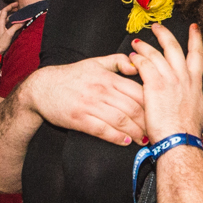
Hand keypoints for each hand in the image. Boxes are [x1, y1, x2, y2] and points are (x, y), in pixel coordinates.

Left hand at [0, 2, 22, 53]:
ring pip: (4, 18)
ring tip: (17, 14)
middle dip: (9, 9)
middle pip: (3, 12)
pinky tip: (15, 23)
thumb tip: (23, 22)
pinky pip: (6, 23)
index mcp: (0, 22)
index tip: (16, 3)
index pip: (4, 11)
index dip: (10, 6)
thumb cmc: (0, 43)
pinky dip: (10, 21)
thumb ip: (16, 26)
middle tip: (16, 7)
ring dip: (10, 15)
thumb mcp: (9, 34)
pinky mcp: (1, 31)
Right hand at [22, 54, 144, 145]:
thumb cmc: (71, 75)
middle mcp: (101, 90)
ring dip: (135, 132)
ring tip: (144, 139)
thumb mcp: (95, 62)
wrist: (42, 87)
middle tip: (156, 130)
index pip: (137, 90)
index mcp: (108, 77)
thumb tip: (137, 65)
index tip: (160, 113)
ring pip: (120, 120)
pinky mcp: (79, 119)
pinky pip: (102, 130)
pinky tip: (125, 141)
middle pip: (132, 107)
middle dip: (147, 121)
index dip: (152, 104)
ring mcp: (90, 105)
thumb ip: (118, 61)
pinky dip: (116, 137)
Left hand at [129, 24, 202, 145]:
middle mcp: (183, 76)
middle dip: (164, 34)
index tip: (194, 28)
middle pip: (173, 47)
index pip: (197, 54)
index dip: (195, 38)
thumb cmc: (188, 131)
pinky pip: (144, 65)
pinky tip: (132, 58)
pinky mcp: (154, 85)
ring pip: (155, 54)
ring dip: (145, 46)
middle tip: (156, 27)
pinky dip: (137, 59)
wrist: (179, 140)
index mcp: (195, 82)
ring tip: (136, 43)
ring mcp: (169, 79)